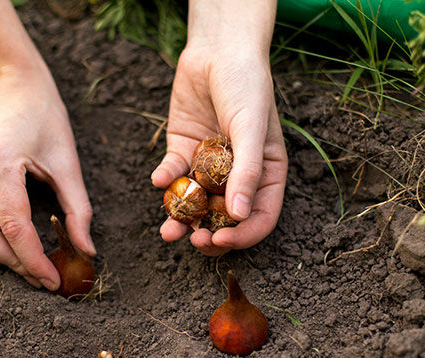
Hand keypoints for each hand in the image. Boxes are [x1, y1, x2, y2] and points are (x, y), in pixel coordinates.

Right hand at [0, 68, 95, 289]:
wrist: (10, 86)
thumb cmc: (44, 117)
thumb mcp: (68, 161)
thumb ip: (78, 209)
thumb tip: (87, 252)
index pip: (14, 227)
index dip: (35, 260)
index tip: (53, 281)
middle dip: (14, 265)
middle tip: (41, 277)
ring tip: (22, 266)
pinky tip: (1, 250)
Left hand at [151, 1, 287, 255]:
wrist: (218, 50)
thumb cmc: (247, 86)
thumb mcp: (252, 128)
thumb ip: (247, 171)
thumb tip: (240, 215)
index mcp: (265, 174)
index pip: (259, 217)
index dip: (242, 235)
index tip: (220, 239)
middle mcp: (237, 175)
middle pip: (224, 218)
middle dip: (208, 233)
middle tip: (193, 241)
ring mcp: (208, 165)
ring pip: (195, 203)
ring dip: (181, 219)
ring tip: (168, 230)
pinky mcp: (183, 150)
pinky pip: (173, 174)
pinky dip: (165, 180)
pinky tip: (158, 178)